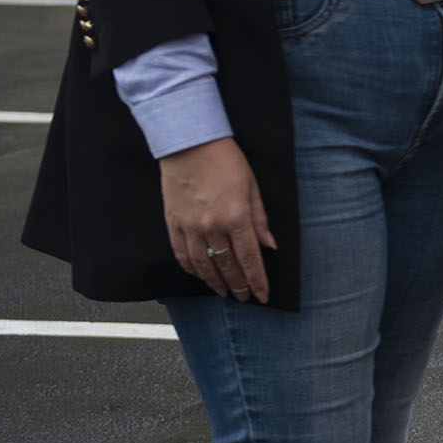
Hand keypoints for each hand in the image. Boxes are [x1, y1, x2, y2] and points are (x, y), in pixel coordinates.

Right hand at [160, 136, 273, 301]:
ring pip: (202, 265)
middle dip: (238, 285)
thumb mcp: (252, 187)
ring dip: (214, 282)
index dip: (256, 281)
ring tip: (223, 292)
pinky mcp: (173, 223)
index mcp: (236, 217)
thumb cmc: (225, 160)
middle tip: (244, 298)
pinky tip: (198, 274)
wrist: (190, 144)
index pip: (249, 258)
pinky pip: (181, 253)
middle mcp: (212, 227)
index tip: (261, 295)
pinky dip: (190, 268)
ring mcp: (190, 227)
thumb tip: (268, 245)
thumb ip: (260, 219)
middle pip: (226, 266)